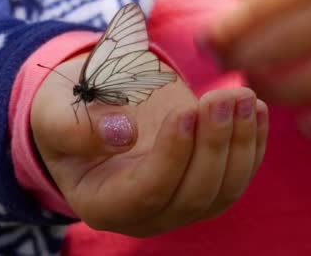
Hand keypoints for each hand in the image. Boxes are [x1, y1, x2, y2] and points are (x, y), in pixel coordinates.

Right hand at [31, 53, 267, 236]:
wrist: (95, 107)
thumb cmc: (68, 110)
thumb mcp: (54, 113)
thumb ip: (76, 127)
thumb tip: (122, 135)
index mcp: (102, 203)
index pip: (146, 193)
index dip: (171, 156)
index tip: (186, 111)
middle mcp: (145, 214)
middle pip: (192, 196)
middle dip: (212, 146)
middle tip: (222, 97)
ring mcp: (179, 202)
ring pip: (223, 191)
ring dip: (239, 144)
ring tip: (243, 96)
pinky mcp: (204, 183)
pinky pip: (237, 175)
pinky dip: (252, 143)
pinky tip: (256, 108)